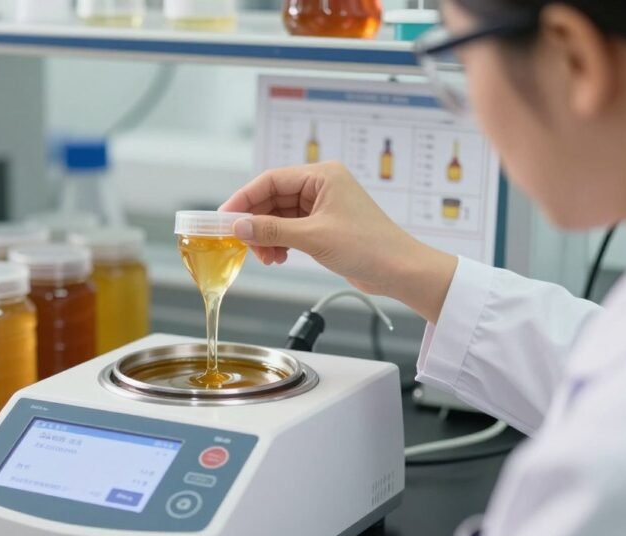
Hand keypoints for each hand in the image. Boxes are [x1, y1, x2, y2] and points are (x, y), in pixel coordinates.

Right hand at [220, 161, 456, 322]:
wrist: (400, 270)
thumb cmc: (370, 246)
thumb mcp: (313, 237)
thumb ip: (272, 231)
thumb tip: (239, 226)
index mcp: (322, 176)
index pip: (272, 180)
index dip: (245, 198)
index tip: (225, 217)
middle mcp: (322, 186)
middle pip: (273, 198)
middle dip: (256, 223)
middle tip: (241, 243)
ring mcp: (323, 206)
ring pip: (280, 216)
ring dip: (268, 236)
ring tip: (266, 257)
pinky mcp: (325, 225)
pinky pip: (291, 229)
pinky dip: (280, 242)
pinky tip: (278, 257)